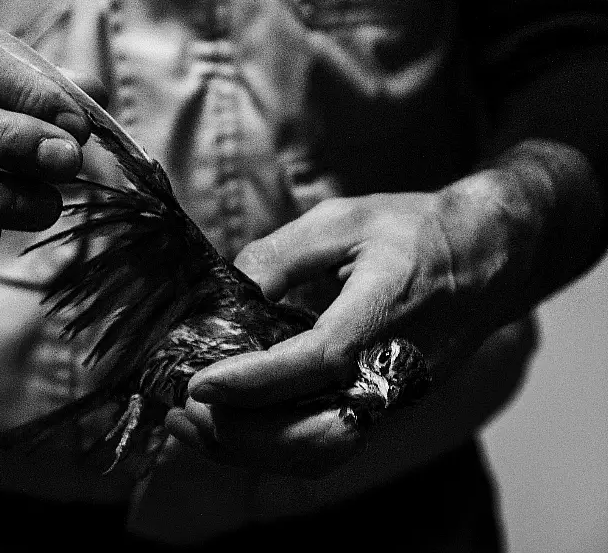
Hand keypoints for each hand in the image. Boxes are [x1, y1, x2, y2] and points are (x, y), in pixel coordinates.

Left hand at [166, 174, 541, 475]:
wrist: (490, 256)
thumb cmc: (416, 231)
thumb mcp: (344, 220)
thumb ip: (281, 253)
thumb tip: (226, 291)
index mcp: (387, 314)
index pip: (318, 361)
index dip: (255, 380)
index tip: (199, 382)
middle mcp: (394, 370)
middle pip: (316, 432)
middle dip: (241, 432)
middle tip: (182, 410)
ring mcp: (393, 397)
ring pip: (320, 451)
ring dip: (251, 449)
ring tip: (191, 427)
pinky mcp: (385, 407)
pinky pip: (328, 443)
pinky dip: (274, 447)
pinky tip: (233, 428)